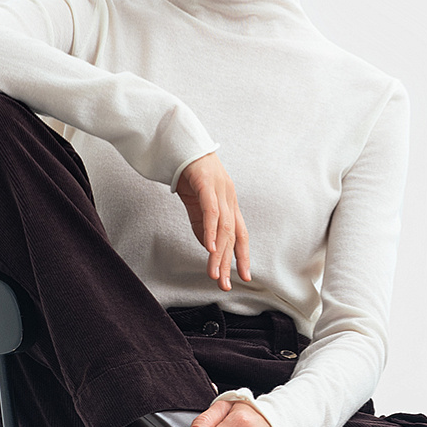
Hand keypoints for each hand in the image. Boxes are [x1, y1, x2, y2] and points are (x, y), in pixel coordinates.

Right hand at [175, 152, 250, 290]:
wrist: (182, 142)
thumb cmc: (190, 173)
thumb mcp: (197, 203)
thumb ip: (203, 224)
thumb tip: (209, 247)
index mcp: (229, 204)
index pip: (240, 234)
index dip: (243, 256)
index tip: (244, 276)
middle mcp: (229, 199)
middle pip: (233, 236)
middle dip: (229, 262)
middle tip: (225, 284)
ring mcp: (221, 191)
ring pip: (223, 228)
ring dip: (219, 254)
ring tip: (215, 273)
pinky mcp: (207, 184)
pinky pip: (211, 212)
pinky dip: (211, 231)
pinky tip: (210, 248)